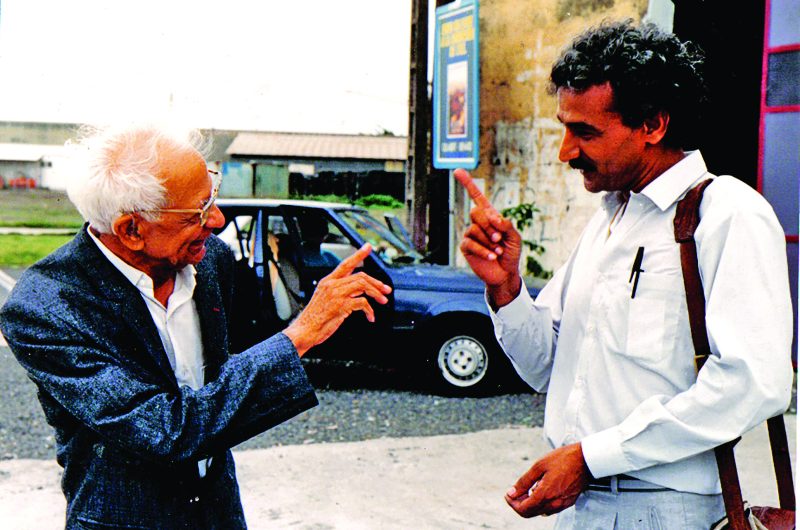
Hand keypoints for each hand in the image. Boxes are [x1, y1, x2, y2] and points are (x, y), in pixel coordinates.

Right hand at [283, 243, 391, 355]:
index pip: (345, 264)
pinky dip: (370, 310)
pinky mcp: (340, 305)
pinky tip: (370, 317)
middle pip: (360, 276)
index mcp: (328, 281)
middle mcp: (332, 285)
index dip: (358, 255)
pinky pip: (362, 302)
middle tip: (386, 290)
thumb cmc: (315, 318)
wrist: (304, 330)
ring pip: (363, 285)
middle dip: (376, 282)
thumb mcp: (326, 300)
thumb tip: (360, 291)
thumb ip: (341, 292)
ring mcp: (336, 294)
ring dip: (376, 293)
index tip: (368, 247)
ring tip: (383, 300)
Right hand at [454, 168, 522, 307]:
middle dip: (489, 225)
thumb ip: (506, 225)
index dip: (468, 184)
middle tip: (499, 239)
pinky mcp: (466, 247)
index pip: (477, 197)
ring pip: (474, 228)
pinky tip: (492, 256)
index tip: (457, 171)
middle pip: (476, 212)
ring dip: (489, 241)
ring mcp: (471, 235)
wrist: (505, 273)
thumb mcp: (515, 237)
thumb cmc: (511, 253)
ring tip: (497, 250)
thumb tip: (493, 217)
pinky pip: (470, 243)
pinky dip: (483, 250)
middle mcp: (478, 223)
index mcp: (490, 216)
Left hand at [504, 443, 590, 517]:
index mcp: (545, 494)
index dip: (512, 503)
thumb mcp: (539, 466)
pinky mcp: (568, 503)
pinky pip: (550, 509)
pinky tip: (541, 489)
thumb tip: (511, 493)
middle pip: (530, 513)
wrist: (586, 460)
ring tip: (529, 487)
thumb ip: (524, 482)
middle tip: (516, 491)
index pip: (523, 509)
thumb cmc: (563, 459)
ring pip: (540, 511)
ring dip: (530, 503)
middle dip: (519, 503)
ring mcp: (562, 505)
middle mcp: (554, 503)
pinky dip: (541, 502)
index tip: (508, 494)